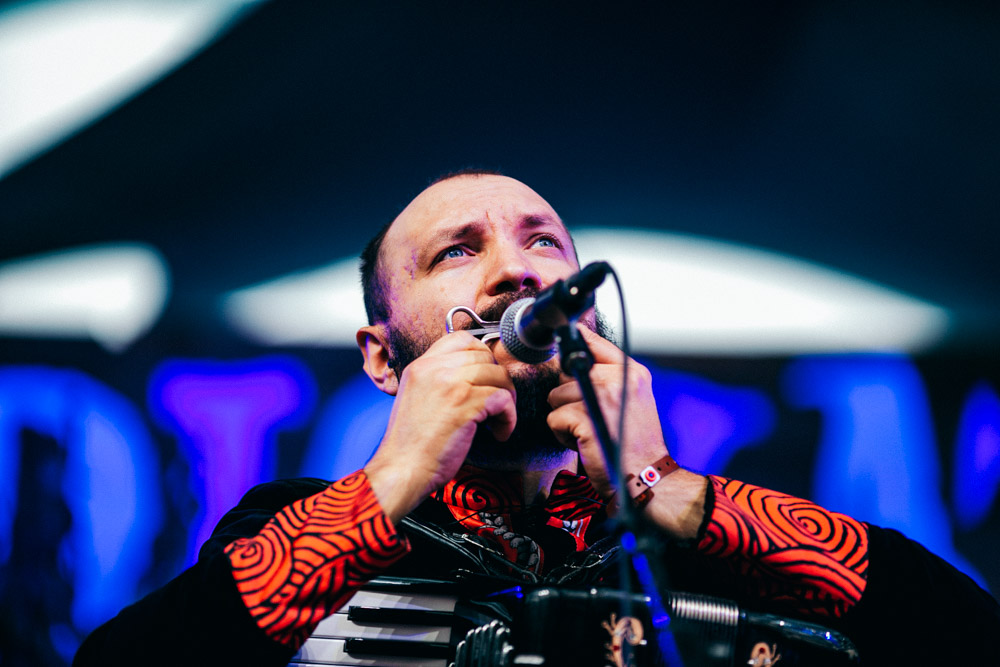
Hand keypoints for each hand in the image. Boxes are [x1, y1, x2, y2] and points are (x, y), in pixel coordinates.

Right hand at [364, 331, 515, 521]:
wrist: (402, 468)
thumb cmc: (411, 443)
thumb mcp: (417, 397)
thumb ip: (439, 380)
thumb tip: (475, 374)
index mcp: (421, 365)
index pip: (462, 339)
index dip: (482, 356)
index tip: (485, 379)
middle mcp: (435, 369)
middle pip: (486, 356)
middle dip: (497, 380)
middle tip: (495, 404)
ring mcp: (450, 385)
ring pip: (499, 376)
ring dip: (507, 400)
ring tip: (497, 421)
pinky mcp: (465, 405)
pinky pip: (503, 399)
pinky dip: (508, 418)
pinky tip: (498, 433)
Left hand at [546, 325, 668, 499]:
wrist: (645, 475)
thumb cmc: (633, 441)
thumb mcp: (631, 398)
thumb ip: (608, 375)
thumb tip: (572, 358)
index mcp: (631, 370)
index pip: (590, 341)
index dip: (573, 350)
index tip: (567, 355)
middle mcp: (617, 378)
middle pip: (566, 373)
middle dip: (569, 398)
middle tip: (592, 418)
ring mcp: (601, 397)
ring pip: (556, 395)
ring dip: (565, 417)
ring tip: (590, 430)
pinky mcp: (584, 418)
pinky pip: (553, 418)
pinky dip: (562, 435)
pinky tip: (585, 442)